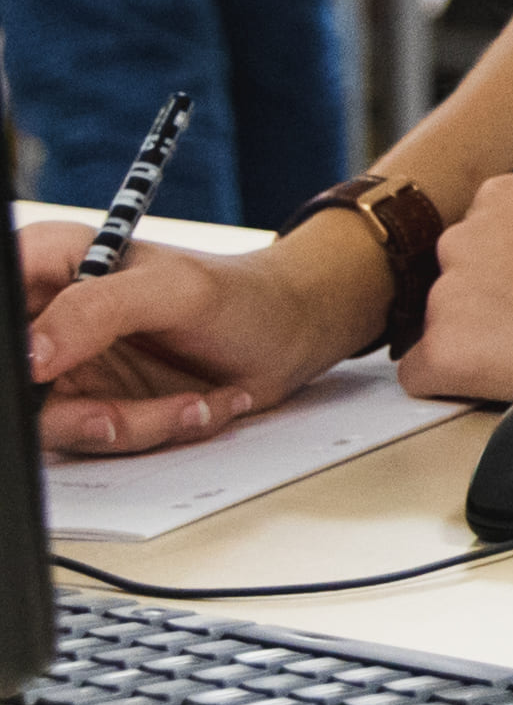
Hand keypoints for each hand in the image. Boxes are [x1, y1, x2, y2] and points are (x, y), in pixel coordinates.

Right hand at [25, 214, 388, 454]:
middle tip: (117, 415)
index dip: (18, 347)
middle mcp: (48, 319)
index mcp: (50, 265)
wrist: (291, 334)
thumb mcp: (176, 290)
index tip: (39, 371)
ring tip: (194, 402)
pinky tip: (200, 404)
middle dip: (74, 407)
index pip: (2, 297)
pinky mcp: (94, 406)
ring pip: (56, 421)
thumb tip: (32, 353)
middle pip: (20, 378)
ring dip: (134, 422)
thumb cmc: (241, 294)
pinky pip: (100, 440)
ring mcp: (69, 368)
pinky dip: (156, 429)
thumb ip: (97, 311)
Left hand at [409, 173, 512, 403]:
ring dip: (477, 338)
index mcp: (508, 193)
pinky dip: (452, 380)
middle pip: (459, 272)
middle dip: (493, 295)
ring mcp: (449, 297)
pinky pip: (421, 372)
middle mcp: (465, 237)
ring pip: (441, 322)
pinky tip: (497, 380)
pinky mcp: (444, 354)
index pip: (488, 227)